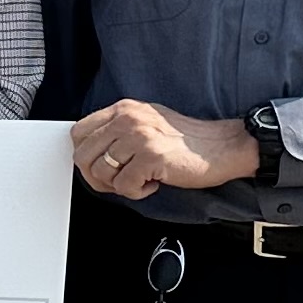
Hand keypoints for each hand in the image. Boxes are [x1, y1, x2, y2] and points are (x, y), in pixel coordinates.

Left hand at [69, 99, 261, 199]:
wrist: (223, 146)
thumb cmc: (186, 140)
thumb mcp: (146, 123)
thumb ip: (118, 132)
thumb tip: (91, 153)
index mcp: (123, 110)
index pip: (79, 132)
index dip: (85, 155)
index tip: (100, 166)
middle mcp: (127, 119)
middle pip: (83, 155)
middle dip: (97, 177)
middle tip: (119, 181)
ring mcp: (138, 136)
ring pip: (101, 173)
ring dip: (119, 185)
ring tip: (141, 179)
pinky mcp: (150, 156)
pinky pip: (124, 186)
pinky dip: (137, 192)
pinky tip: (153, 183)